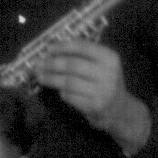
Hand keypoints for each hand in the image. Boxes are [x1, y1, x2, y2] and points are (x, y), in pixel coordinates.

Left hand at [24, 35, 148, 153]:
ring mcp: (102, 90)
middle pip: (72, 65)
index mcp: (109, 57)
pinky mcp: (94, 106)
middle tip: (38, 65)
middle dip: (51, 64)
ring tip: (40, 77)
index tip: (48, 49)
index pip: (82, 47)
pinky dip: (62, 93)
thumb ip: (82, 55)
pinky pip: (70, 96)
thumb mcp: (101, 65)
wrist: (119, 110)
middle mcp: (108, 72)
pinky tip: (58, 90)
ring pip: (68, 82)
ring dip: (51, 79)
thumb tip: (51, 49)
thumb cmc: (104, 83)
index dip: (62, 47)